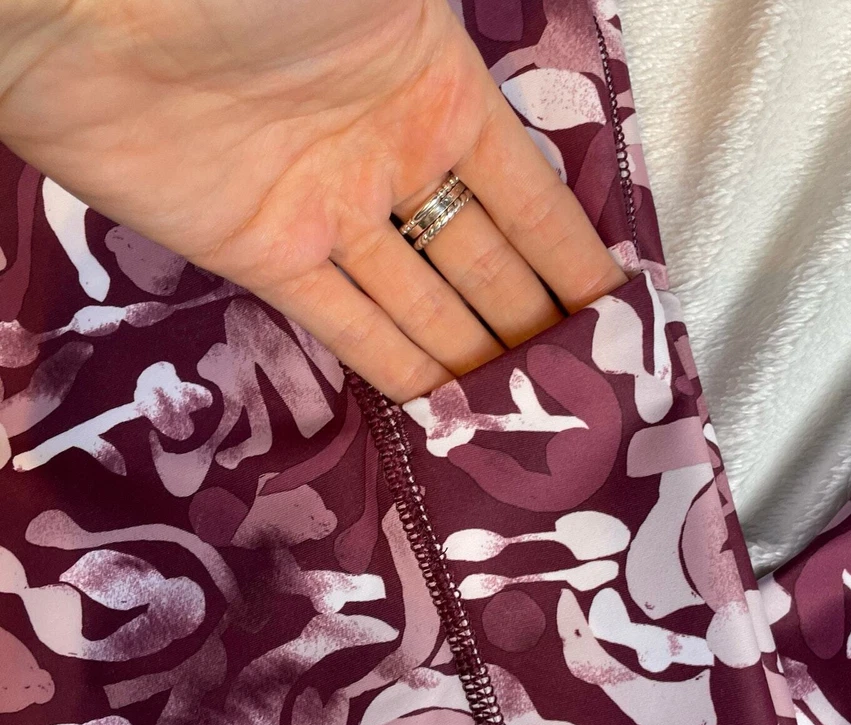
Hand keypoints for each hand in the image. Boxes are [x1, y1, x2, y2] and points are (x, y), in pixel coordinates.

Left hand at [0, 0, 625, 400]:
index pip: (528, 194)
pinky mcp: (268, 259)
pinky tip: (442, 408)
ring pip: (422, 301)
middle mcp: (393, 159)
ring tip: (523, 417)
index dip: (571, 255)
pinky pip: (349, 324)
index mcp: (438, 90)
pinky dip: (396, 364)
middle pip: (480, 260)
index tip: (613, 314)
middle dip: (529, 319)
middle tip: (576, 389)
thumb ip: (455, 50)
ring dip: (472, 356)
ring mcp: (331, 214)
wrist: (98, 10)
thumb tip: (518, 123)